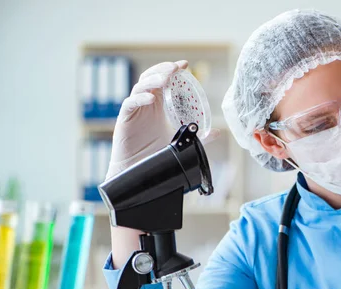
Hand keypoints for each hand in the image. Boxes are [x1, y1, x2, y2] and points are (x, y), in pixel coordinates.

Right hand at [106, 60, 219, 178]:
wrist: (138, 171)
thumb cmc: (155, 155)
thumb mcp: (181, 142)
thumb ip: (197, 137)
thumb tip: (216, 132)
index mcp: (158, 106)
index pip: (163, 81)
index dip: (172, 70)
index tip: (185, 65)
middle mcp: (145, 104)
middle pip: (151, 78)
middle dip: (162, 70)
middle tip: (175, 68)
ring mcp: (134, 110)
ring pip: (140, 87)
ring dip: (153, 80)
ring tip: (165, 78)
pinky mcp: (124, 119)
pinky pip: (130, 104)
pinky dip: (140, 99)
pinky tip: (151, 99)